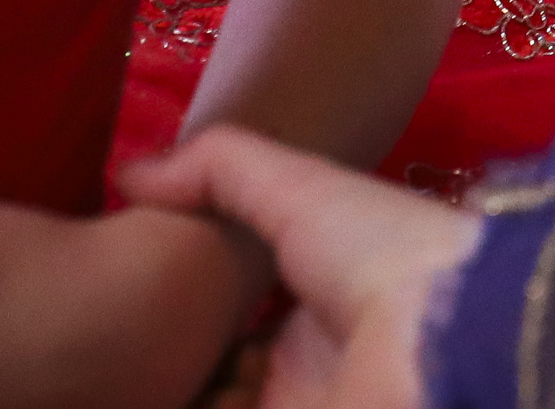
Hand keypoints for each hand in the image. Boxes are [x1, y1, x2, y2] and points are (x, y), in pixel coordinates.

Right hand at [119, 133, 474, 408]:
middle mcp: (306, 366)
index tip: (124, 300)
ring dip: (173, 391)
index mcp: (312, 305)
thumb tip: (129, 173)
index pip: (231, 320)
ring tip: (115, 378)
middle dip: (171, 367)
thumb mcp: (296, 186)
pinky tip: (140, 393)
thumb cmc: (374, 250)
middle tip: (114, 355)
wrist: (441, 337)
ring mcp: (302, 405)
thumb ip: (217, 169)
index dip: (180, 314)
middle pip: (220, 372)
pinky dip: (191, 405)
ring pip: (218, 402)